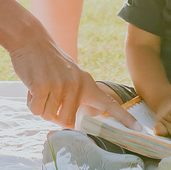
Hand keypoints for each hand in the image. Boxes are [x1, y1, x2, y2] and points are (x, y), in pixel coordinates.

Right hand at [9, 35, 136, 129]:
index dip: (123, 118)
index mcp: (87, 84)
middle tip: (49, 97)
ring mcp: (60, 86)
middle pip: (67, 121)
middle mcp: (77, 85)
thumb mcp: (70, 76)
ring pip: (49, 116)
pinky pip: (35, 110)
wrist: (31, 40)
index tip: (139, 129)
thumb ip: (76, 96)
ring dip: (41, 106)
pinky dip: (31, 102)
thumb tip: (72, 122)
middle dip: (55, 115)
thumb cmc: (48, 62)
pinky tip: (32, 86)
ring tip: (40, 87)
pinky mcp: (42, 87)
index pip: (109, 104)